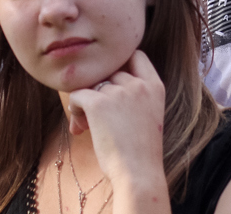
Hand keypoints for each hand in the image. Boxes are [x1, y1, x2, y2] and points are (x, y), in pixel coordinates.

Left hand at [66, 51, 165, 188]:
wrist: (139, 175)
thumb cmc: (141, 153)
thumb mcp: (149, 115)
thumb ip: (135, 95)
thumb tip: (102, 83)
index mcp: (155, 86)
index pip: (135, 55)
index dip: (120, 65)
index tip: (111, 85)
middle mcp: (138, 84)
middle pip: (109, 72)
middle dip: (99, 89)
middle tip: (94, 115)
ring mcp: (119, 92)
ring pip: (91, 85)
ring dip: (85, 103)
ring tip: (85, 125)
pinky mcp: (99, 103)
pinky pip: (76, 95)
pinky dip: (74, 110)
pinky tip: (79, 126)